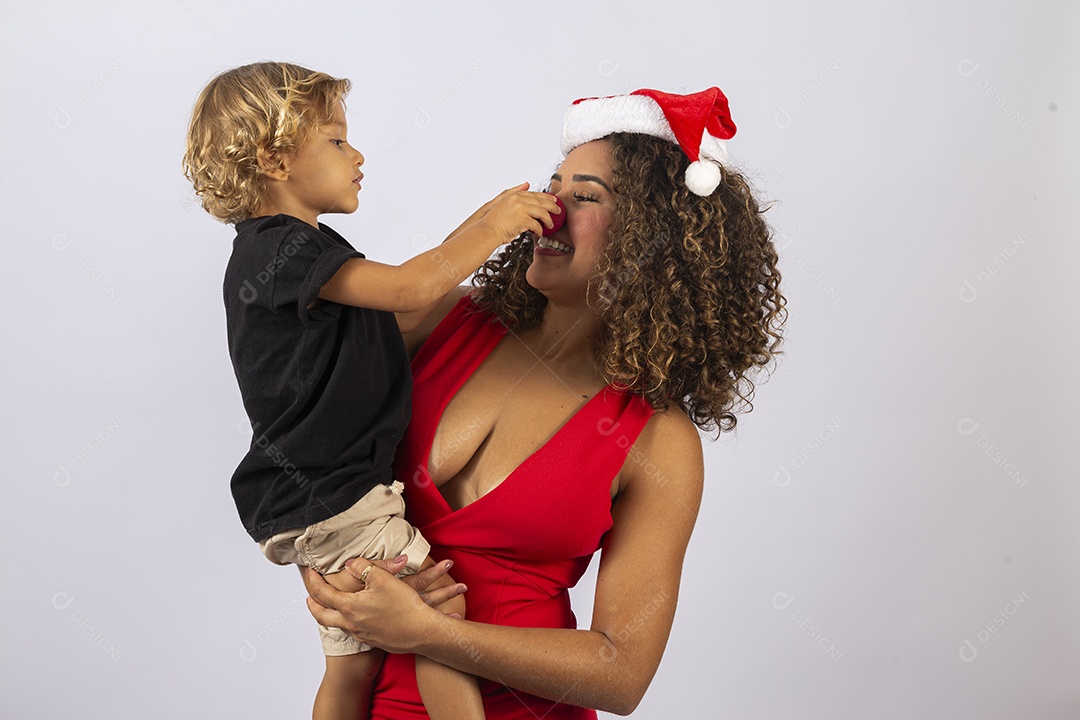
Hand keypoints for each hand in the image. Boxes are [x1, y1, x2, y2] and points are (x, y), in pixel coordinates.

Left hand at [302, 557, 464, 651]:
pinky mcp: (373, 640)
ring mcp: (361, 634)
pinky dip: (346, 621)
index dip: (313, 581)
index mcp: (349, 607)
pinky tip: (354, 616)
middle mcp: (351, 623)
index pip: (322, 593)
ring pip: (337, 625)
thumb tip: (349, 564)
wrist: (422, 632)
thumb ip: (362, 568)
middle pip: (322, 616)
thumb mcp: (382, 578)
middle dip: (313, 605)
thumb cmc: (404, 605)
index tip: (310, 572)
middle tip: (308, 597)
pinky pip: (352, 630)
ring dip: (329, 614)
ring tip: (330, 606)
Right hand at [476, 183, 561, 242]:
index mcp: (514, 195)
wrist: (487, 231)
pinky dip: (540, 230)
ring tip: (551, 225)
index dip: (546, 197)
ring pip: (542, 212)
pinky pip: (537, 225)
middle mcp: (518, 199)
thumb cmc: (494, 221)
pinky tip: (540, 234)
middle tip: (559, 210)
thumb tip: (527, 184)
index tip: (553, 200)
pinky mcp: (523, 219)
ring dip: (548, 220)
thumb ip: (514, 192)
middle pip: (541, 201)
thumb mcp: (503, 202)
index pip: (534, 194)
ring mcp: (521, 208)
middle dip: (552, 206)